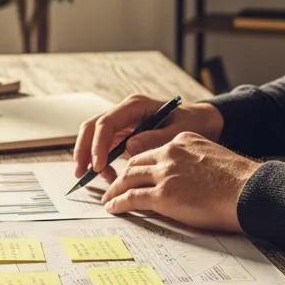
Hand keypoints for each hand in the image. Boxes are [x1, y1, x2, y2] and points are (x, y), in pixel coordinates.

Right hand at [73, 94, 224, 183]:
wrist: (203, 121)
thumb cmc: (193, 122)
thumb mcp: (180, 131)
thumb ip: (156, 138)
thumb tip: (129, 147)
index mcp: (135, 106)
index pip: (107, 123)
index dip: (98, 145)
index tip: (99, 167)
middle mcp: (125, 111)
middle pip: (92, 127)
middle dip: (83, 150)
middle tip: (81, 173)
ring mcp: (123, 122)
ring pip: (95, 136)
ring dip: (89, 156)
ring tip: (95, 178)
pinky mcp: (124, 133)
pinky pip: (105, 145)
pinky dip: (102, 160)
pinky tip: (107, 175)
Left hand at [100, 132, 260, 232]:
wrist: (250, 191)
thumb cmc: (240, 182)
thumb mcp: (213, 160)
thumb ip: (194, 163)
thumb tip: (187, 181)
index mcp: (184, 141)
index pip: (152, 151)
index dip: (140, 164)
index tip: (133, 173)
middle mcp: (170, 153)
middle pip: (135, 163)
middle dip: (123, 175)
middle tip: (114, 185)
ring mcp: (165, 173)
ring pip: (128, 178)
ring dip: (115, 189)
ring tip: (109, 199)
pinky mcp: (163, 194)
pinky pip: (131, 197)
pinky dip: (118, 202)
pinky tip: (113, 207)